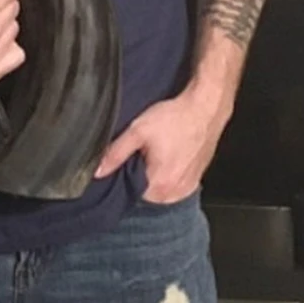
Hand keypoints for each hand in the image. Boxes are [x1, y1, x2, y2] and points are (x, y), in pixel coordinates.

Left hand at [94, 79, 232, 203]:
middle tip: (145, 148)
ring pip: (158, 186)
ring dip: (154, 172)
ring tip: (159, 149)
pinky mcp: (194, 181)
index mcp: (158, 187)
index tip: (128, 156)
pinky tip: (169, 153)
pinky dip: (168, 171)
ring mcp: (186, 189)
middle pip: (143, 190)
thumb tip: (97, 171)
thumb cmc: (176, 118)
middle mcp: (174, 194)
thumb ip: (115, 153)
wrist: (205, 108)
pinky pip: (173, 183)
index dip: (123, 172)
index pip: (128, 190)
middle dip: (139, 171)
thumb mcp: (138, 131)